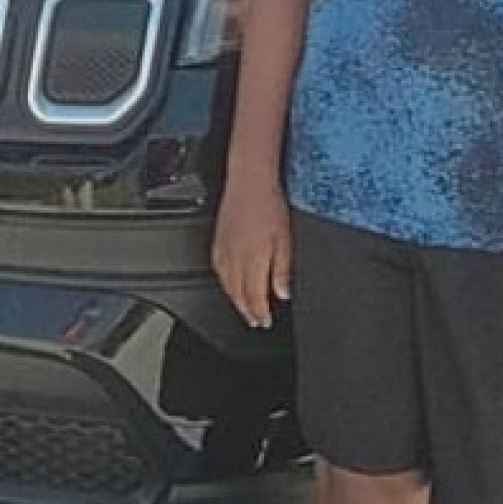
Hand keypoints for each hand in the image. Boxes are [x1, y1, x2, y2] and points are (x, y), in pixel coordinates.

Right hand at [210, 176, 292, 329]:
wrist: (249, 181)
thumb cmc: (270, 205)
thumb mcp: (285, 239)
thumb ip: (281, 269)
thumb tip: (282, 293)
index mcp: (253, 260)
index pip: (254, 297)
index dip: (260, 313)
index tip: (265, 321)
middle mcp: (235, 258)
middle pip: (238, 294)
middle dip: (248, 311)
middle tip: (256, 322)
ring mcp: (224, 250)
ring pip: (227, 285)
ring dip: (235, 300)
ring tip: (244, 309)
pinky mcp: (218, 241)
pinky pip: (218, 271)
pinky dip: (225, 283)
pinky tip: (230, 284)